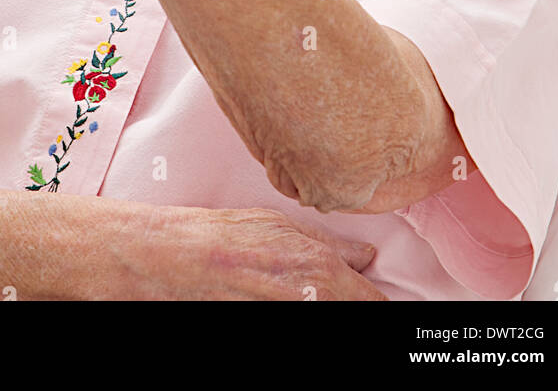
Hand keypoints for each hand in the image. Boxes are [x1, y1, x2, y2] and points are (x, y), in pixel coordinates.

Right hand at [97, 203, 386, 301]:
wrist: (173, 259)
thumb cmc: (221, 236)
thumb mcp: (278, 226)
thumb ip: (329, 244)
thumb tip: (366, 257)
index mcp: (321, 270)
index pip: (373, 304)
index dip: (376, 304)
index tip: (384, 304)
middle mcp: (312, 298)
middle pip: (355, 313)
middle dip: (354, 306)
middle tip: (334, 297)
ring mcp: (289, 316)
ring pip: (329, 317)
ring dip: (328, 308)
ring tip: (296, 294)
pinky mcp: (262, 330)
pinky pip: (304, 330)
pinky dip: (301, 312)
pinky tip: (276, 300)